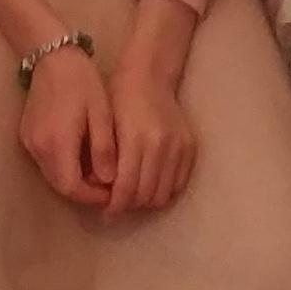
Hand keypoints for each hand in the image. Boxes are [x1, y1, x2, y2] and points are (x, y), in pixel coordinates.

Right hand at [16, 42, 118, 207]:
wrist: (52, 57)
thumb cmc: (81, 82)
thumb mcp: (101, 113)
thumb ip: (104, 149)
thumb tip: (109, 180)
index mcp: (57, 142)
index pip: (71, 187)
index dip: (93, 196)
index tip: (112, 192)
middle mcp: (38, 148)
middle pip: (60, 186)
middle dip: (85, 191)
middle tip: (108, 184)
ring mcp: (29, 142)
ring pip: (52, 176)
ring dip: (74, 180)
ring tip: (98, 169)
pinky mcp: (26, 136)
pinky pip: (46, 162)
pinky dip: (64, 167)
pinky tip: (80, 156)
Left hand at [106, 55, 198, 216]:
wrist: (149, 76)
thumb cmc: (119, 98)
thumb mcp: (105, 126)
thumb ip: (104, 160)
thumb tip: (100, 192)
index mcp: (136, 139)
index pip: (126, 188)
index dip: (115, 206)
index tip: (106, 214)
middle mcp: (161, 146)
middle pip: (145, 195)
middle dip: (129, 206)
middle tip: (117, 208)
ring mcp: (179, 147)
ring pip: (164, 194)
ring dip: (147, 202)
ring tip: (133, 198)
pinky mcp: (190, 148)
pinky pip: (178, 184)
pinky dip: (164, 191)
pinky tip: (150, 186)